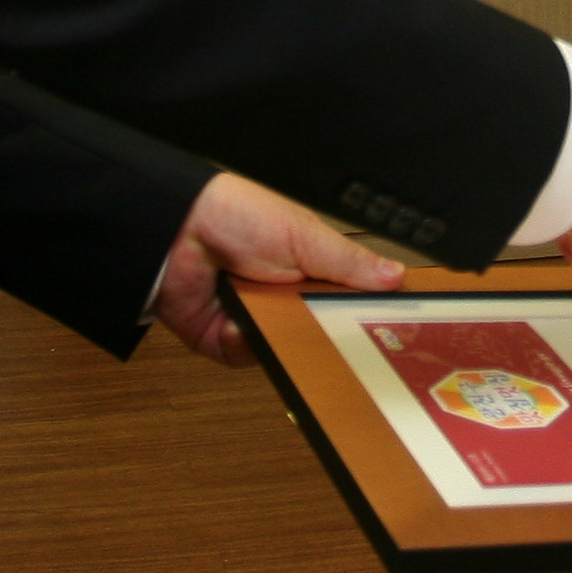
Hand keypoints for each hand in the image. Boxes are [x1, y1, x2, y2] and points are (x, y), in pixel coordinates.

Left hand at [147, 172, 403, 363]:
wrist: (176, 226)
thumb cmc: (238, 214)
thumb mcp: (304, 235)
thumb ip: (349, 261)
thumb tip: (395, 276)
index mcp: (312, 272)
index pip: (349, 303)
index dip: (364, 318)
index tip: (386, 330)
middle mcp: (286, 300)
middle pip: (322, 335)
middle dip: (327, 338)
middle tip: (335, 336)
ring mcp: (257, 322)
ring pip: (287, 352)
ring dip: (282, 339)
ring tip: (276, 317)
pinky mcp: (226, 341)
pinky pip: (248, 358)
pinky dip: (244, 342)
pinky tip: (238, 321)